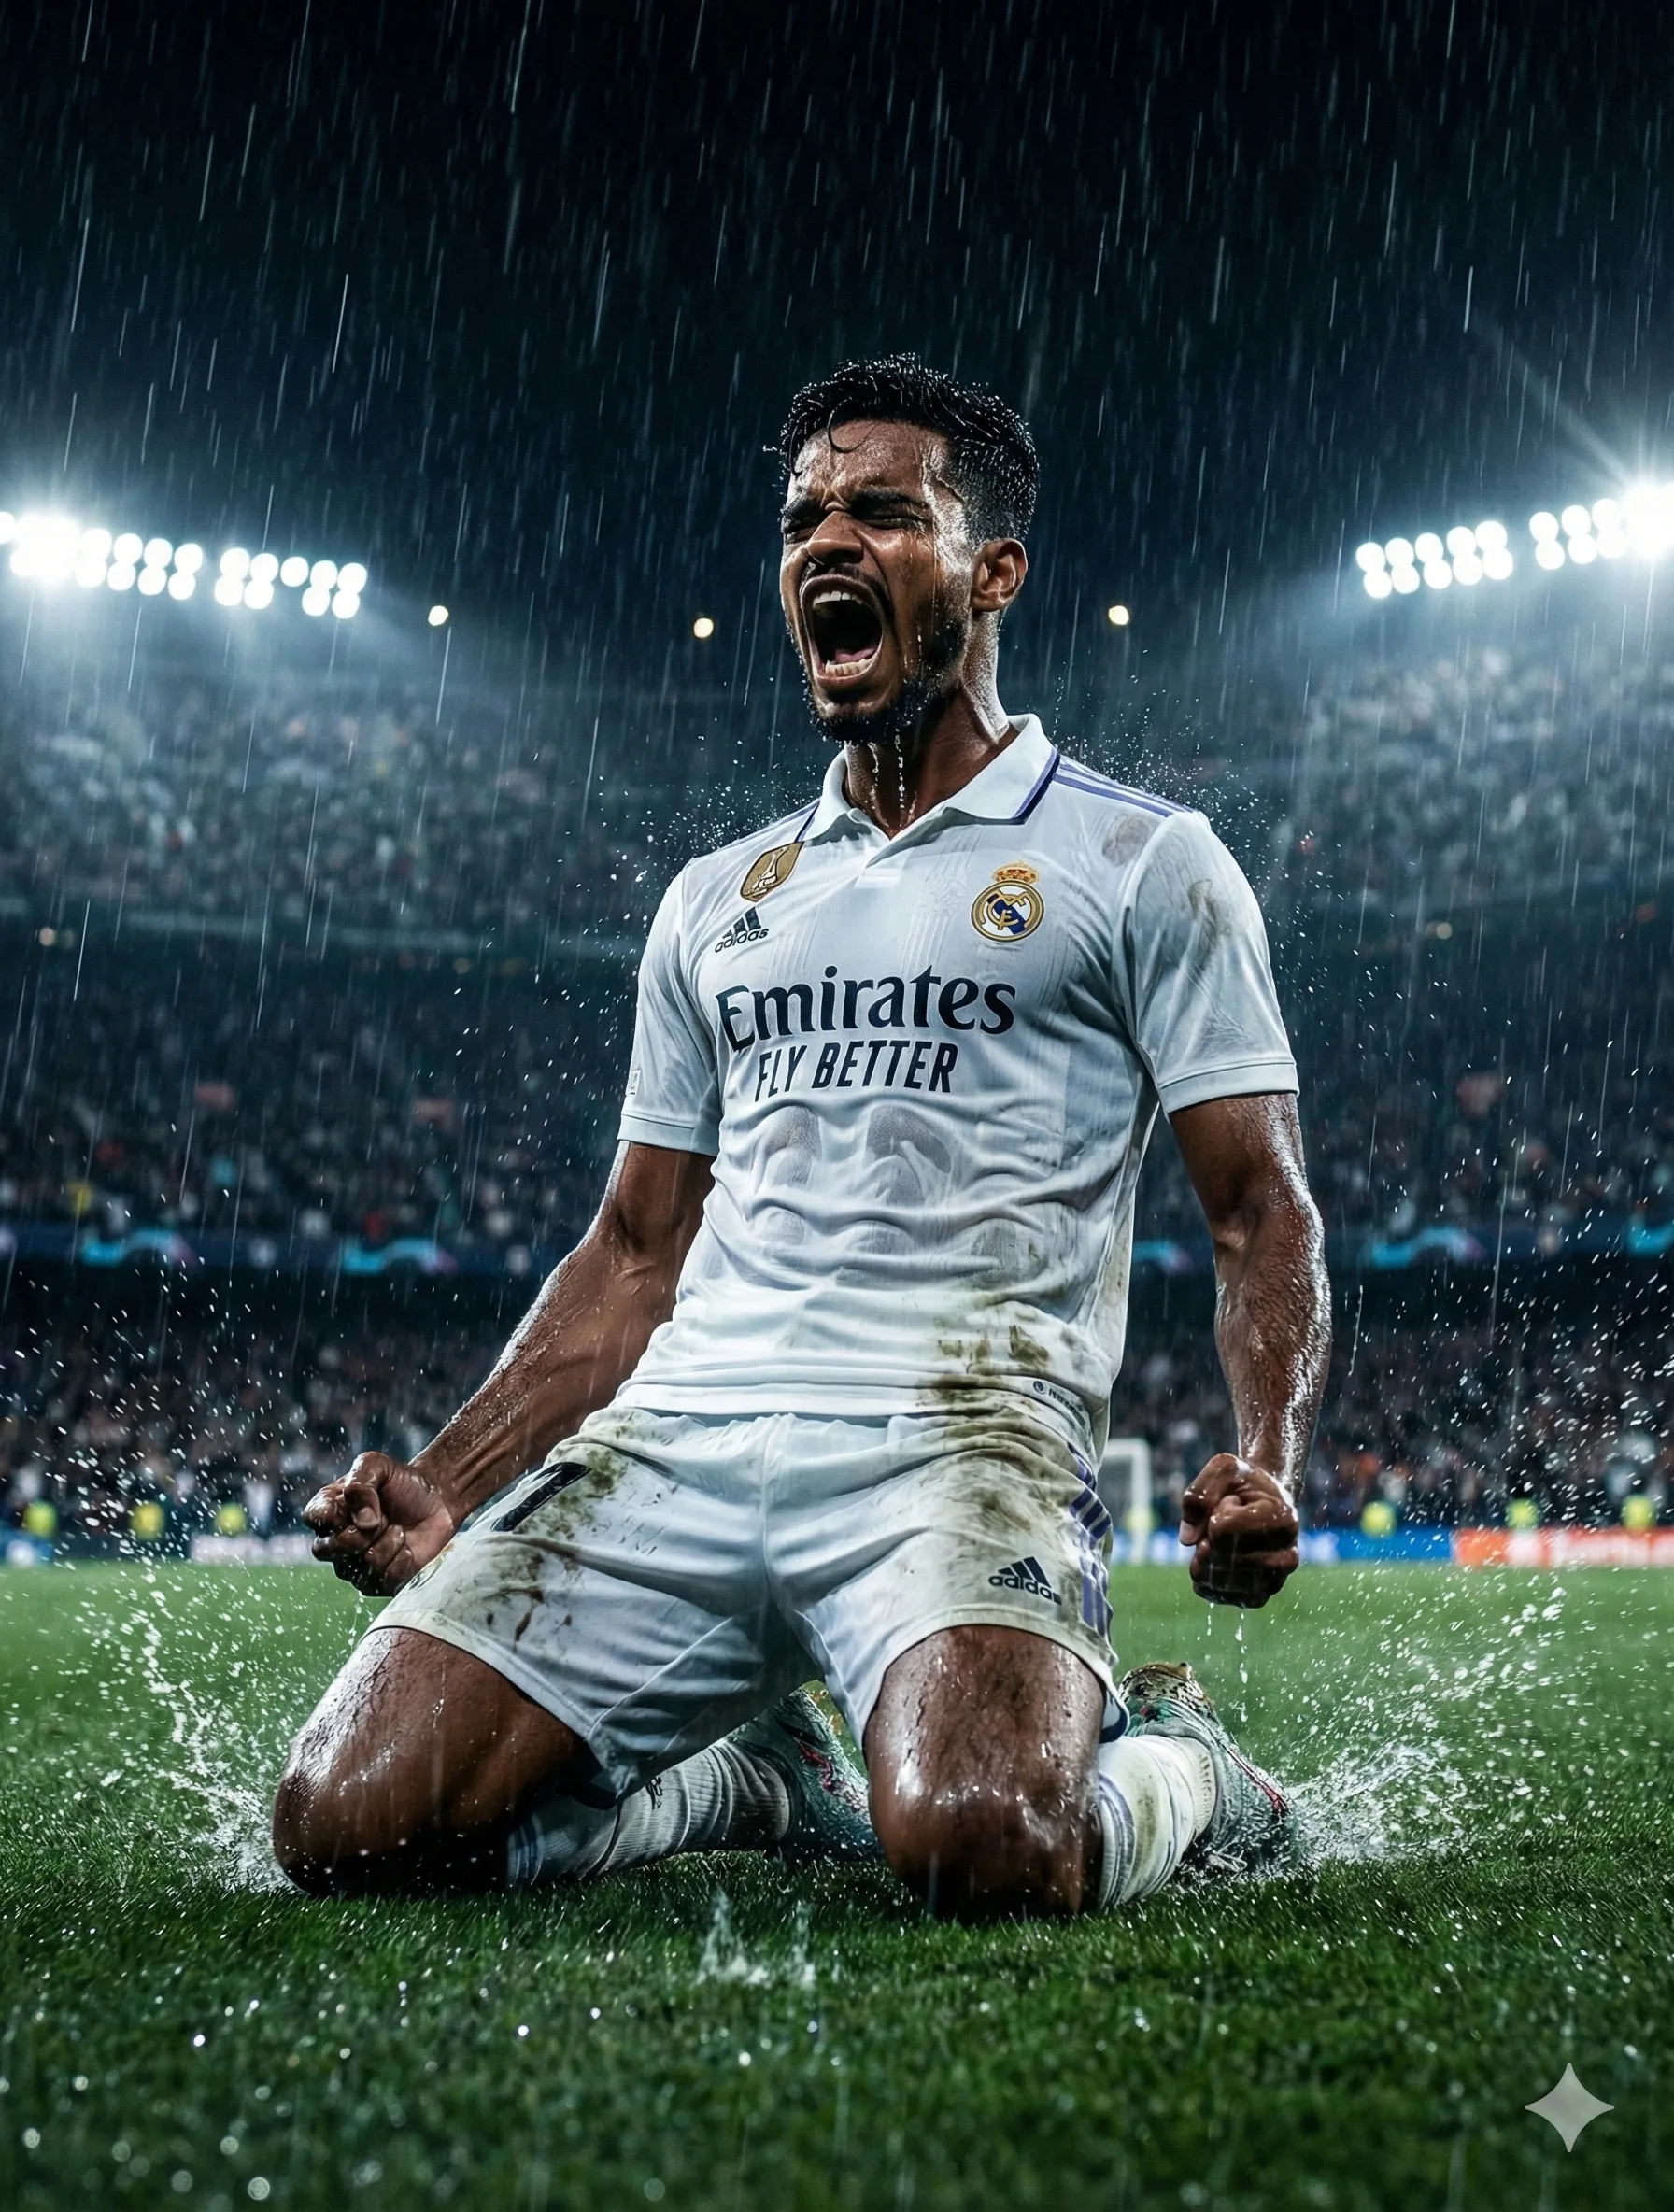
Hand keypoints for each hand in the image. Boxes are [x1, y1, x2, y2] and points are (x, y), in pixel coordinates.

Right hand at [303, 1452, 457, 1596]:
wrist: (436, 1500)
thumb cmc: (401, 1482)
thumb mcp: (377, 1466)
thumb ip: (360, 1484)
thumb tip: (363, 1522)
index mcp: (329, 1511)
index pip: (313, 1517)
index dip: (334, 1513)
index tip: (357, 1500)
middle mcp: (335, 1542)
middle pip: (325, 1550)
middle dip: (360, 1533)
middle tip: (383, 1518)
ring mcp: (355, 1566)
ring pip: (358, 1568)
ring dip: (386, 1544)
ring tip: (398, 1529)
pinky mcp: (380, 1583)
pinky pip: (383, 1580)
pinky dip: (401, 1561)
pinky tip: (407, 1548)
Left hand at [1178, 1453, 1298, 1607]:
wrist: (1265, 1503)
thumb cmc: (1244, 1483)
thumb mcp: (1224, 1468)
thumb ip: (1199, 1493)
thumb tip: (1188, 1540)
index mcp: (1283, 1519)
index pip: (1224, 1528)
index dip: (1217, 1511)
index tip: (1233, 1503)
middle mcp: (1287, 1557)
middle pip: (1218, 1557)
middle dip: (1208, 1535)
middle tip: (1227, 1522)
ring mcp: (1274, 1581)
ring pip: (1215, 1581)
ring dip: (1204, 1558)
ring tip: (1224, 1541)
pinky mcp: (1258, 1597)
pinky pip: (1215, 1595)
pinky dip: (1204, 1577)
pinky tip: (1217, 1559)